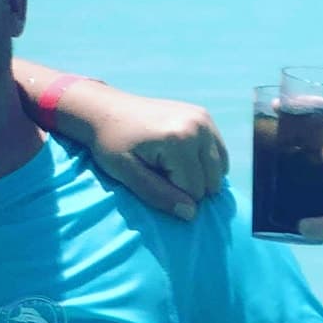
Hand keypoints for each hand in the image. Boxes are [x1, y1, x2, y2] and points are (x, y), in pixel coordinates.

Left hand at [79, 90, 228, 221]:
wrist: (103, 108)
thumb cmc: (110, 143)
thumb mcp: (125, 172)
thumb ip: (157, 194)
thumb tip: (191, 214)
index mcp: (180, 139)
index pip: (194, 191)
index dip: (171, 194)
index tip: (148, 176)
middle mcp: (199, 126)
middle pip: (211, 181)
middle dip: (186, 186)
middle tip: (156, 169)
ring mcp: (204, 119)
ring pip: (218, 170)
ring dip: (197, 175)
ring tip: (166, 163)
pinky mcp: (205, 116)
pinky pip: (219, 154)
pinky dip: (204, 164)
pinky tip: (179, 158)